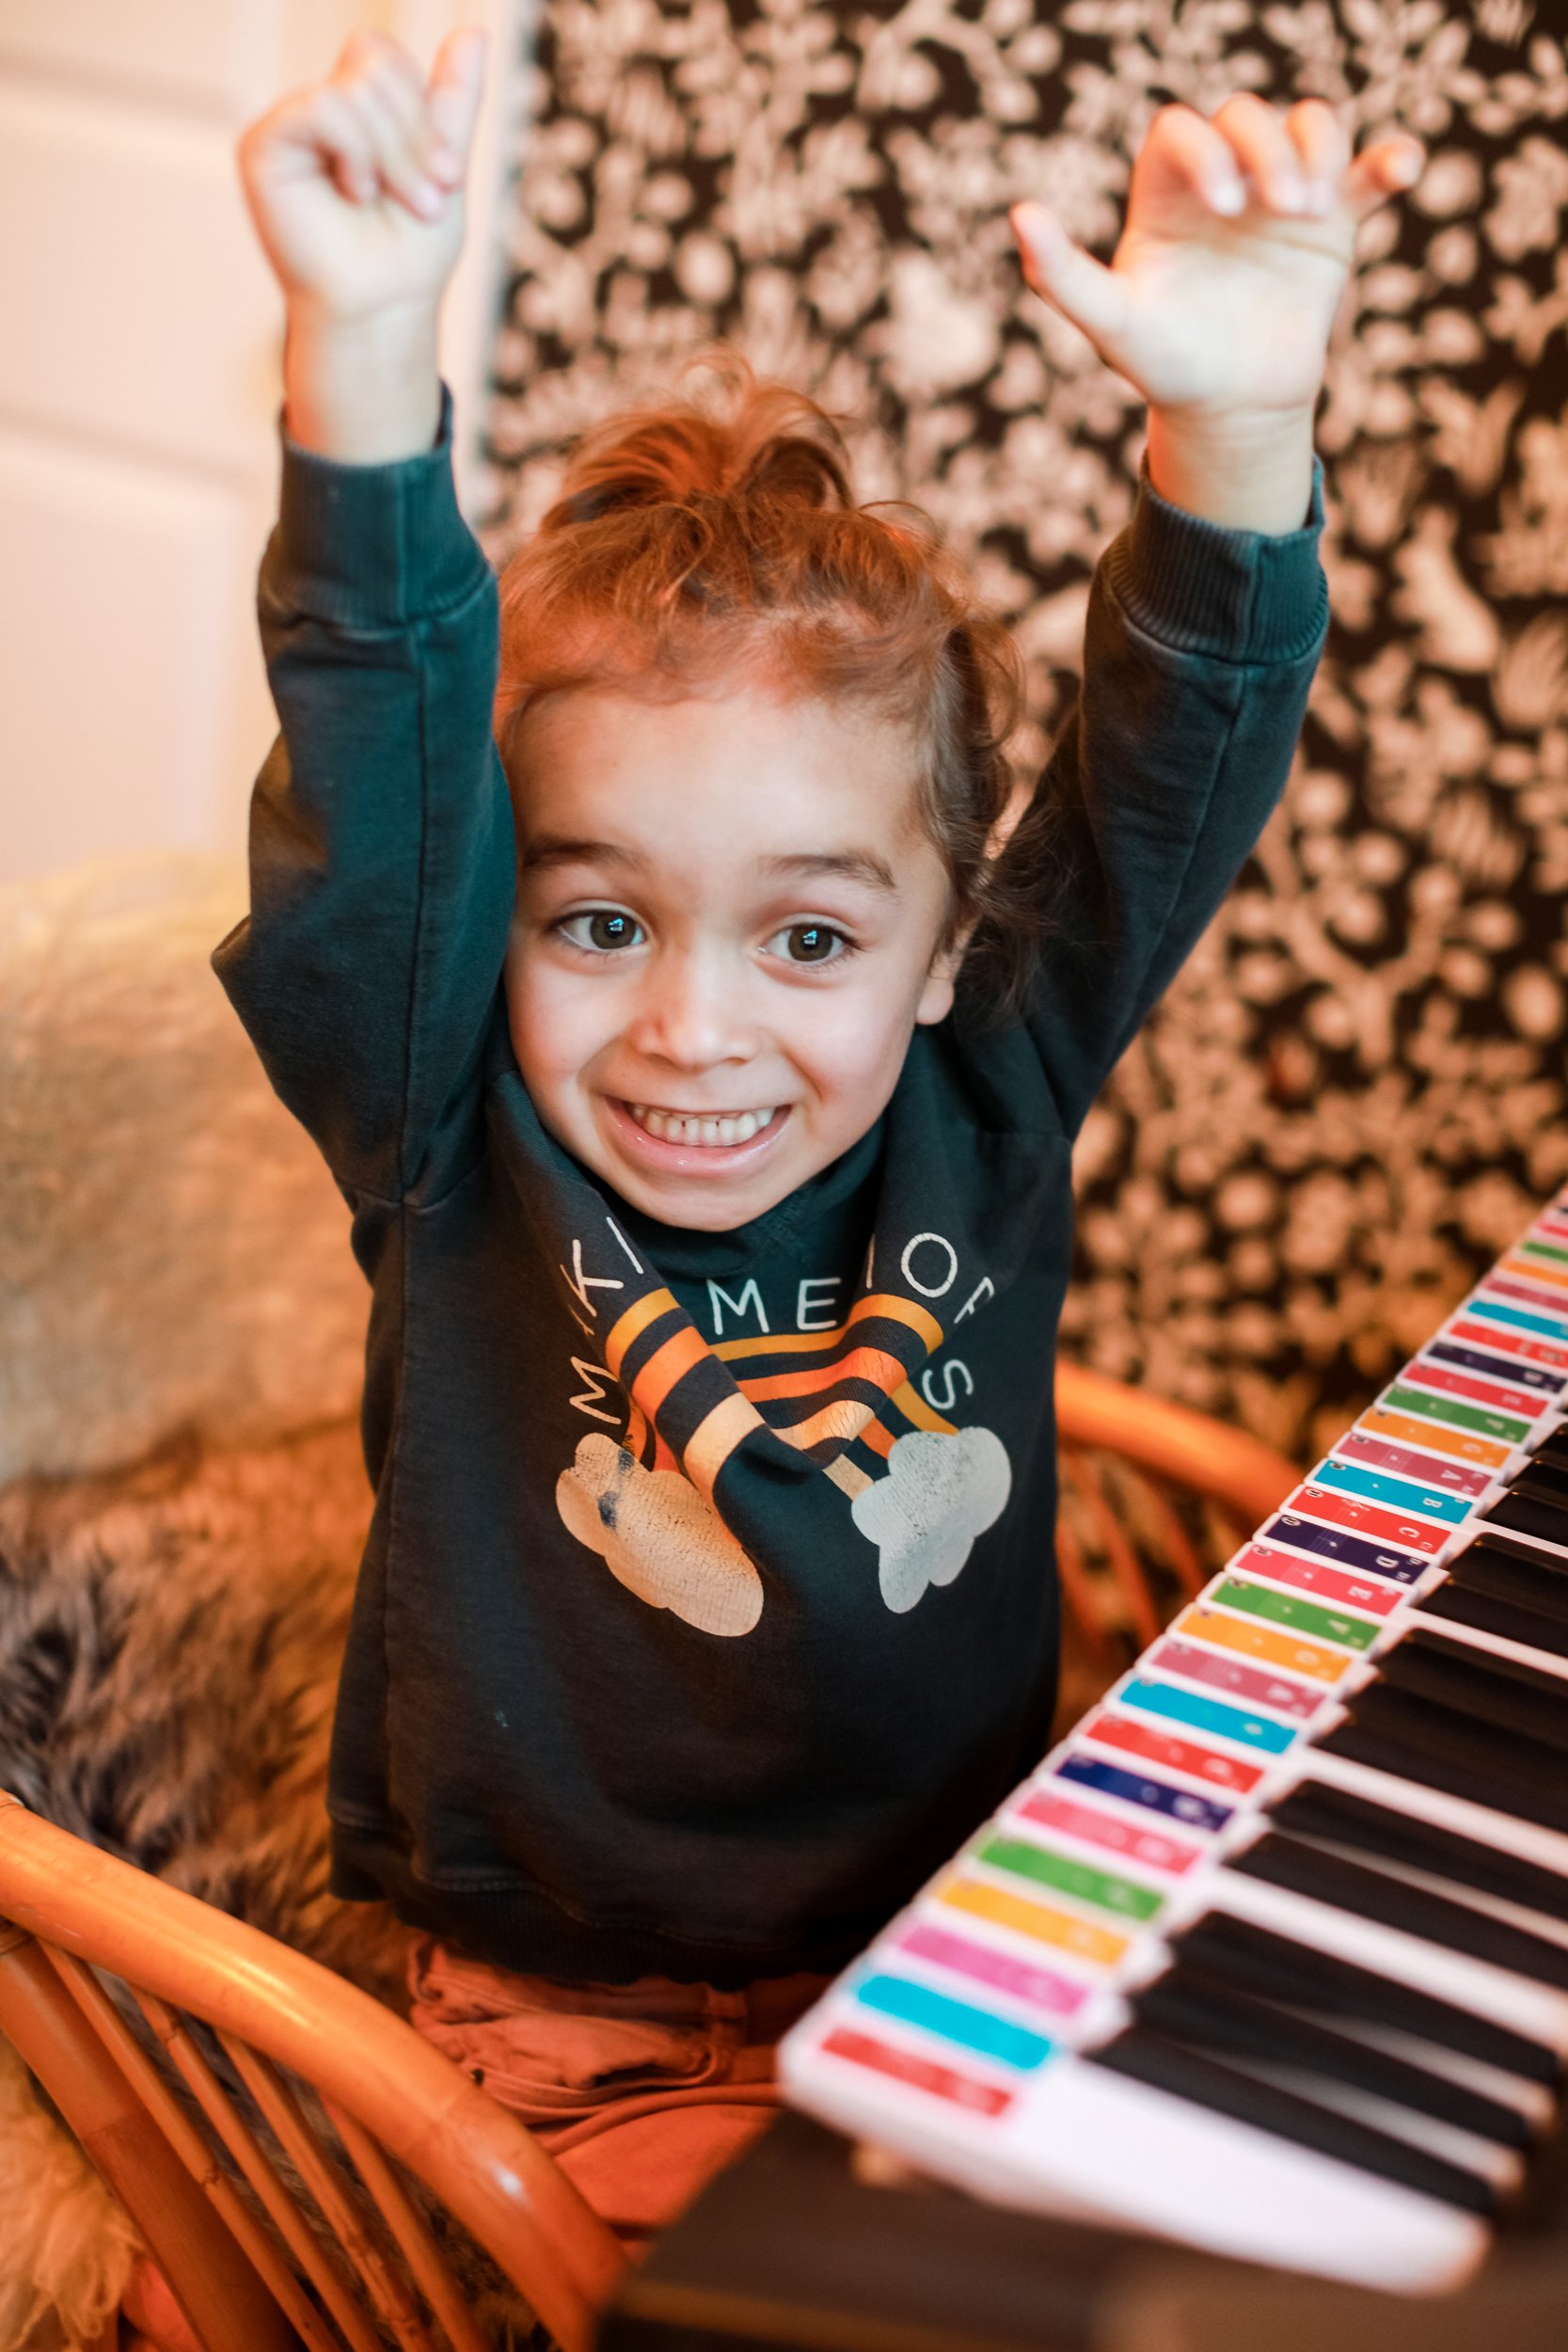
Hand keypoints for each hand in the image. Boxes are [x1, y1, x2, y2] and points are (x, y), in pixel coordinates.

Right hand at [237, 28, 485, 459]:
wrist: (382, 308)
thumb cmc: (408, 252)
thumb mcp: (443, 165)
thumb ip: (453, 100)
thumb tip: (474, 32)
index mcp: (354, 110)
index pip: (385, 59)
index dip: (424, 111)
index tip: (448, 177)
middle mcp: (316, 110)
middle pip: (374, 65)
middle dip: (413, 136)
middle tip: (424, 199)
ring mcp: (289, 125)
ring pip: (354, 89)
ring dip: (392, 153)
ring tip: (390, 202)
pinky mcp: (264, 145)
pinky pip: (322, 106)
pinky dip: (356, 151)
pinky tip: (354, 191)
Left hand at [1011, 99, 1421, 529]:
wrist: (1230, 410)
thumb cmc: (1165, 366)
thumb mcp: (1112, 325)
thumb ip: (1062, 274)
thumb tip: (1021, 213)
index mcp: (1166, 194)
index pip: (1180, 131)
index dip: (1205, 149)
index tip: (1224, 205)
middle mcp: (1223, 181)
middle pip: (1248, 116)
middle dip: (1268, 149)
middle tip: (1281, 210)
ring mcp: (1280, 196)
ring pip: (1308, 126)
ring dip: (1320, 148)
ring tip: (1314, 208)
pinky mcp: (1332, 223)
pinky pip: (1367, 173)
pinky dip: (1389, 161)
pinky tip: (1402, 168)